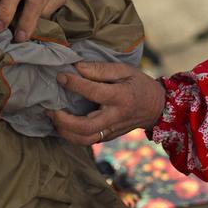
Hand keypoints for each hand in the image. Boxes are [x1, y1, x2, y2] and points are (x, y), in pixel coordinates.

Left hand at [48, 62, 165, 145]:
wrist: (156, 108)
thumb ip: (101, 69)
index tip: (60, 76)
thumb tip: (78, 67)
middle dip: (64, 120)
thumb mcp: (125, 70)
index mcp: (121, 97)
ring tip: (53, 117)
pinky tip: (62, 124)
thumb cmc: (139, 84)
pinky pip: (87, 141)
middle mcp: (115, 117)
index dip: (74, 84)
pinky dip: (71, 135)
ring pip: (84, 139)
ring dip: (64, 131)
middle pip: (86, 126)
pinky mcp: (108, 137)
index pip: (94, 92)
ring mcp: (112, 130)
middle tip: (50, 109)